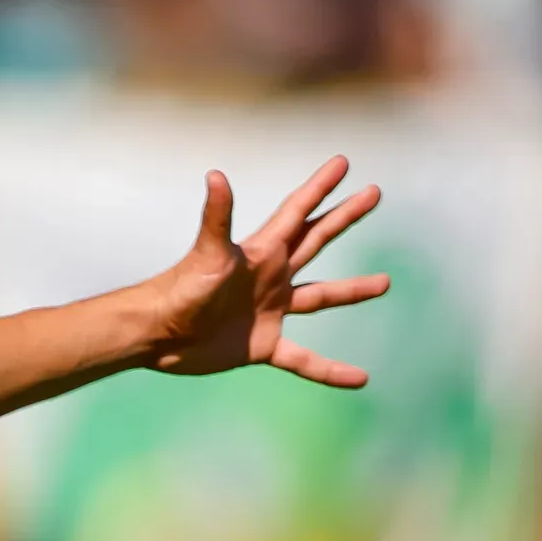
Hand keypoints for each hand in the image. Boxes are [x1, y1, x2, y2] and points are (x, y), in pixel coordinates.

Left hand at [146, 158, 388, 387]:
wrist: (156, 336)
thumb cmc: (177, 292)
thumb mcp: (206, 256)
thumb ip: (217, 218)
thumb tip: (216, 175)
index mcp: (261, 252)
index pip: (298, 212)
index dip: (320, 187)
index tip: (343, 162)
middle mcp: (270, 277)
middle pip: (316, 241)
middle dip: (343, 217)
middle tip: (374, 193)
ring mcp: (269, 311)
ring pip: (321, 297)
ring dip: (352, 290)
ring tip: (385, 283)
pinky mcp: (263, 345)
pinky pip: (305, 359)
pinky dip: (329, 369)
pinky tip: (358, 378)